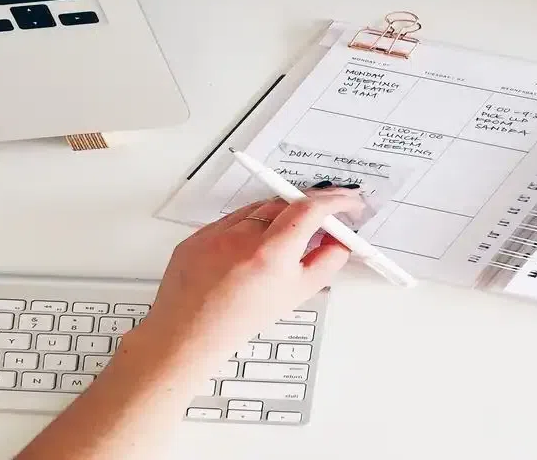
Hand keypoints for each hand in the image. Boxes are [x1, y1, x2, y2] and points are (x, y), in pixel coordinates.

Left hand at [136, 186, 364, 371]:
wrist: (188, 335)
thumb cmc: (238, 322)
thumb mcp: (295, 295)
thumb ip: (326, 263)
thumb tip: (339, 243)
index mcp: (270, 254)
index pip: (311, 209)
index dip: (336, 200)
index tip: (349, 201)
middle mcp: (242, 237)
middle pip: (287, 202)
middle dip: (311, 205)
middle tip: (325, 217)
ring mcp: (216, 232)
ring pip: (260, 208)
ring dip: (280, 214)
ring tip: (285, 239)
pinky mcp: (198, 234)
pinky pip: (233, 218)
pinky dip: (250, 225)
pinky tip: (252, 246)